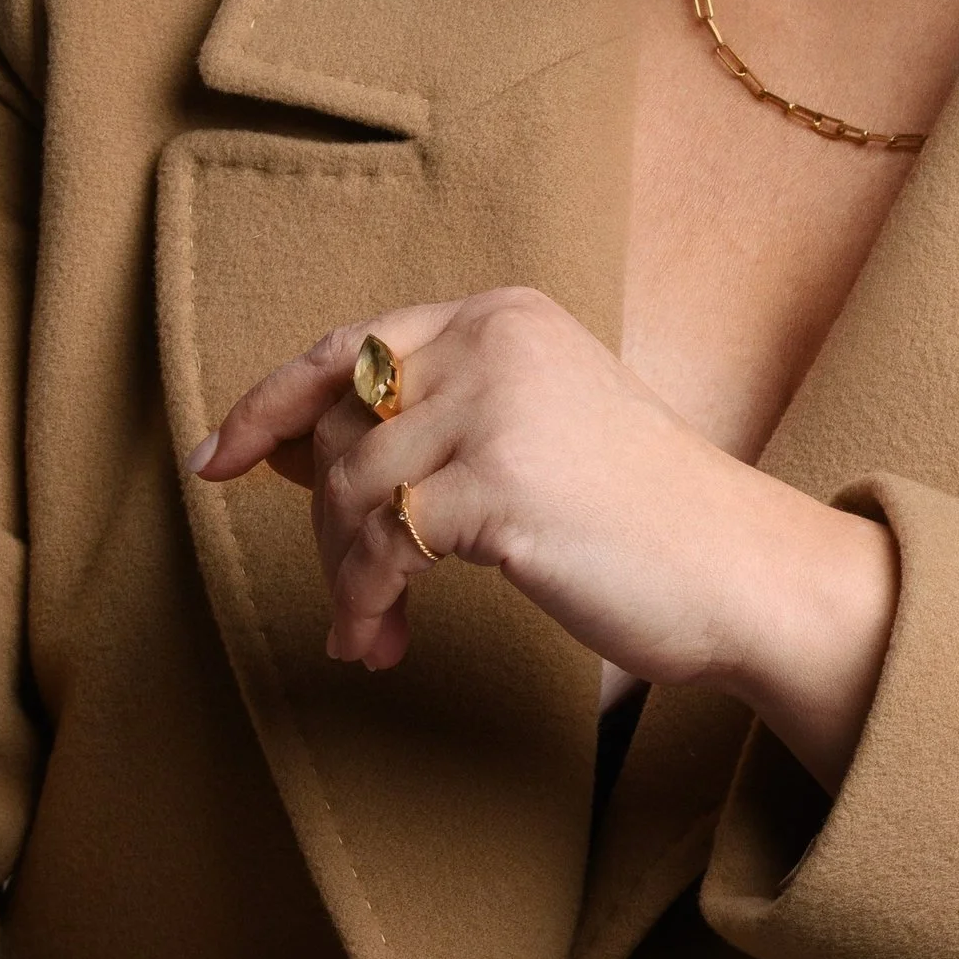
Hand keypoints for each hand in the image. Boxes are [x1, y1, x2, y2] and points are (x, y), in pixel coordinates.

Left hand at [188, 286, 896, 787]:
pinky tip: (387, 643)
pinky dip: (368, 605)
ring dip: (346, 580)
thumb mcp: (537, 425)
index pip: (348, 348)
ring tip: (372, 633)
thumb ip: (437, 418)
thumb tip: (294, 451)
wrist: (740, 567)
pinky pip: (382, 550)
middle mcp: (494, 342)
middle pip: (339, 429)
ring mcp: (497, 408)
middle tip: (349, 598)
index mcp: (503, 316)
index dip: (270, 406)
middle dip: (321, 524)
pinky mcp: (499, 485)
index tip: (217, 460)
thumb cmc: (640, 516)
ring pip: (350, 494)